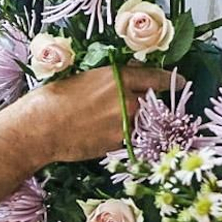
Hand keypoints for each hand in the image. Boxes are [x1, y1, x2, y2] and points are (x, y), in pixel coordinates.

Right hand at [11, 65, 181, 164]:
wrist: (41, 127)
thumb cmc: (56, 98)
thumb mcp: (86, 78)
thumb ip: (112, 79)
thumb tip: (131, 78)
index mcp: (118, 77)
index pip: (156, 77)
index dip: (170, 80)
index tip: (179, 82)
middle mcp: (127, 100)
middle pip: (155, 101)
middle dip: (157, 103)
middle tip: (154, 105)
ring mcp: (125, 124)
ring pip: (144, 121)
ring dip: (141, 121)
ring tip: (121, 121)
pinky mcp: (118, 143)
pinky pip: (130, 137)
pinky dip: (125, 135)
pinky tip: (105, 133)